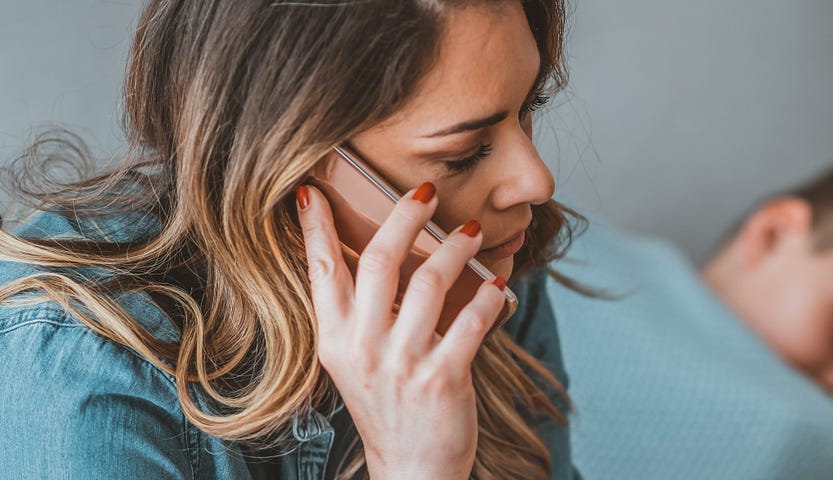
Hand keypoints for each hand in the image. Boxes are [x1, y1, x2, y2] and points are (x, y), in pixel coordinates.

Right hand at [297, 183, 503, 478]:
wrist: (413, 468)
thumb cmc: (389, 405)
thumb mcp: (357, 360)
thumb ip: (360, 313)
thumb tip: (378, 251)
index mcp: (335, 340)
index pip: (321, 272)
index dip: (316, 229)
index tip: (314, 190)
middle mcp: (363, 348)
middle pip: (378, 262)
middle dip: (403, 217)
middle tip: (424, 190)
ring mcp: (402, 364)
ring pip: (428, 283)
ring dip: (454, 249)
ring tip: (469, 231)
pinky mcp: (442, 378)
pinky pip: (470, 322)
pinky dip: (487, 297)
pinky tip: (496, 284)